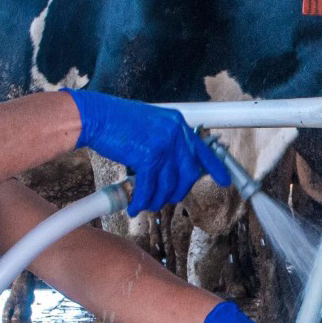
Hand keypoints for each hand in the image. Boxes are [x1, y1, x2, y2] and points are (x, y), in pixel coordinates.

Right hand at [64, 88, 229, 215]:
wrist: (96, 117)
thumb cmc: (118, 123)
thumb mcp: (152, 126)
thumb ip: (167, 143)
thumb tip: (175, 168)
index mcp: (177, 125)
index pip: (203, 150)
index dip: (215, 168)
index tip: (224, 181)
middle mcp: (175, 133)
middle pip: (188, 174)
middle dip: (177, 192)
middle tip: (165, 198)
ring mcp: (164, 144)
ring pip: (168, 184)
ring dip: (157, 199)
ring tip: (146, 203)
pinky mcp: (148, 156)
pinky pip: (149, 187)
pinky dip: (142, 199)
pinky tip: (135, 205)